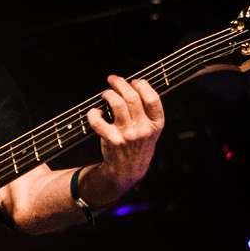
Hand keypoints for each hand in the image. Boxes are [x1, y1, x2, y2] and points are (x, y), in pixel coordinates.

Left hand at [86, 75, 164, 200]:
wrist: (128, 170)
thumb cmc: (138, 146)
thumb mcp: (151, 131)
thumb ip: (147, 112)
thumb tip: (135, 85)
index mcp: (156, 125)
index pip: (153, 99)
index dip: (142, 86)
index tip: (135, 81)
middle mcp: (143, 129)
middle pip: (132, 97)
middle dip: (120, 84)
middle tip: (113, 80)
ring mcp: (128, 135)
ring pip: (117, 104)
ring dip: (108, 94)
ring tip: (105, 93)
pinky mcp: (112, 140)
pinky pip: (98, 121)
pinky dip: (93, 113)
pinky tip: (94, 112)